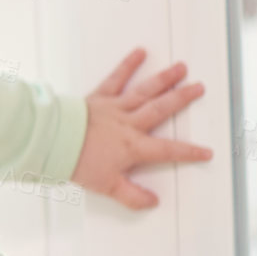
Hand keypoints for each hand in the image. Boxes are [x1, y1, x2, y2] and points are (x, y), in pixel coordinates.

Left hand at [71, 47, 212, 208]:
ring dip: (164, 79)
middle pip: (161, 109)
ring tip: (180, 68)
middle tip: (199, 87)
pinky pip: (114, 79)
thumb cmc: (75, 161)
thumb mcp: (106, 186)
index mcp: (133, 146)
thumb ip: (131, 196)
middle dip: (182, 99)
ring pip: (144, 91)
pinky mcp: (97, 98)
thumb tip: (151, 203)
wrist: (50, 141)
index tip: (205, 152)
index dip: (188, 152)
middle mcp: (128, 124)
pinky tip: (139, 52)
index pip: (168, 151)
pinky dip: (127, 65)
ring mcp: (114, 108)